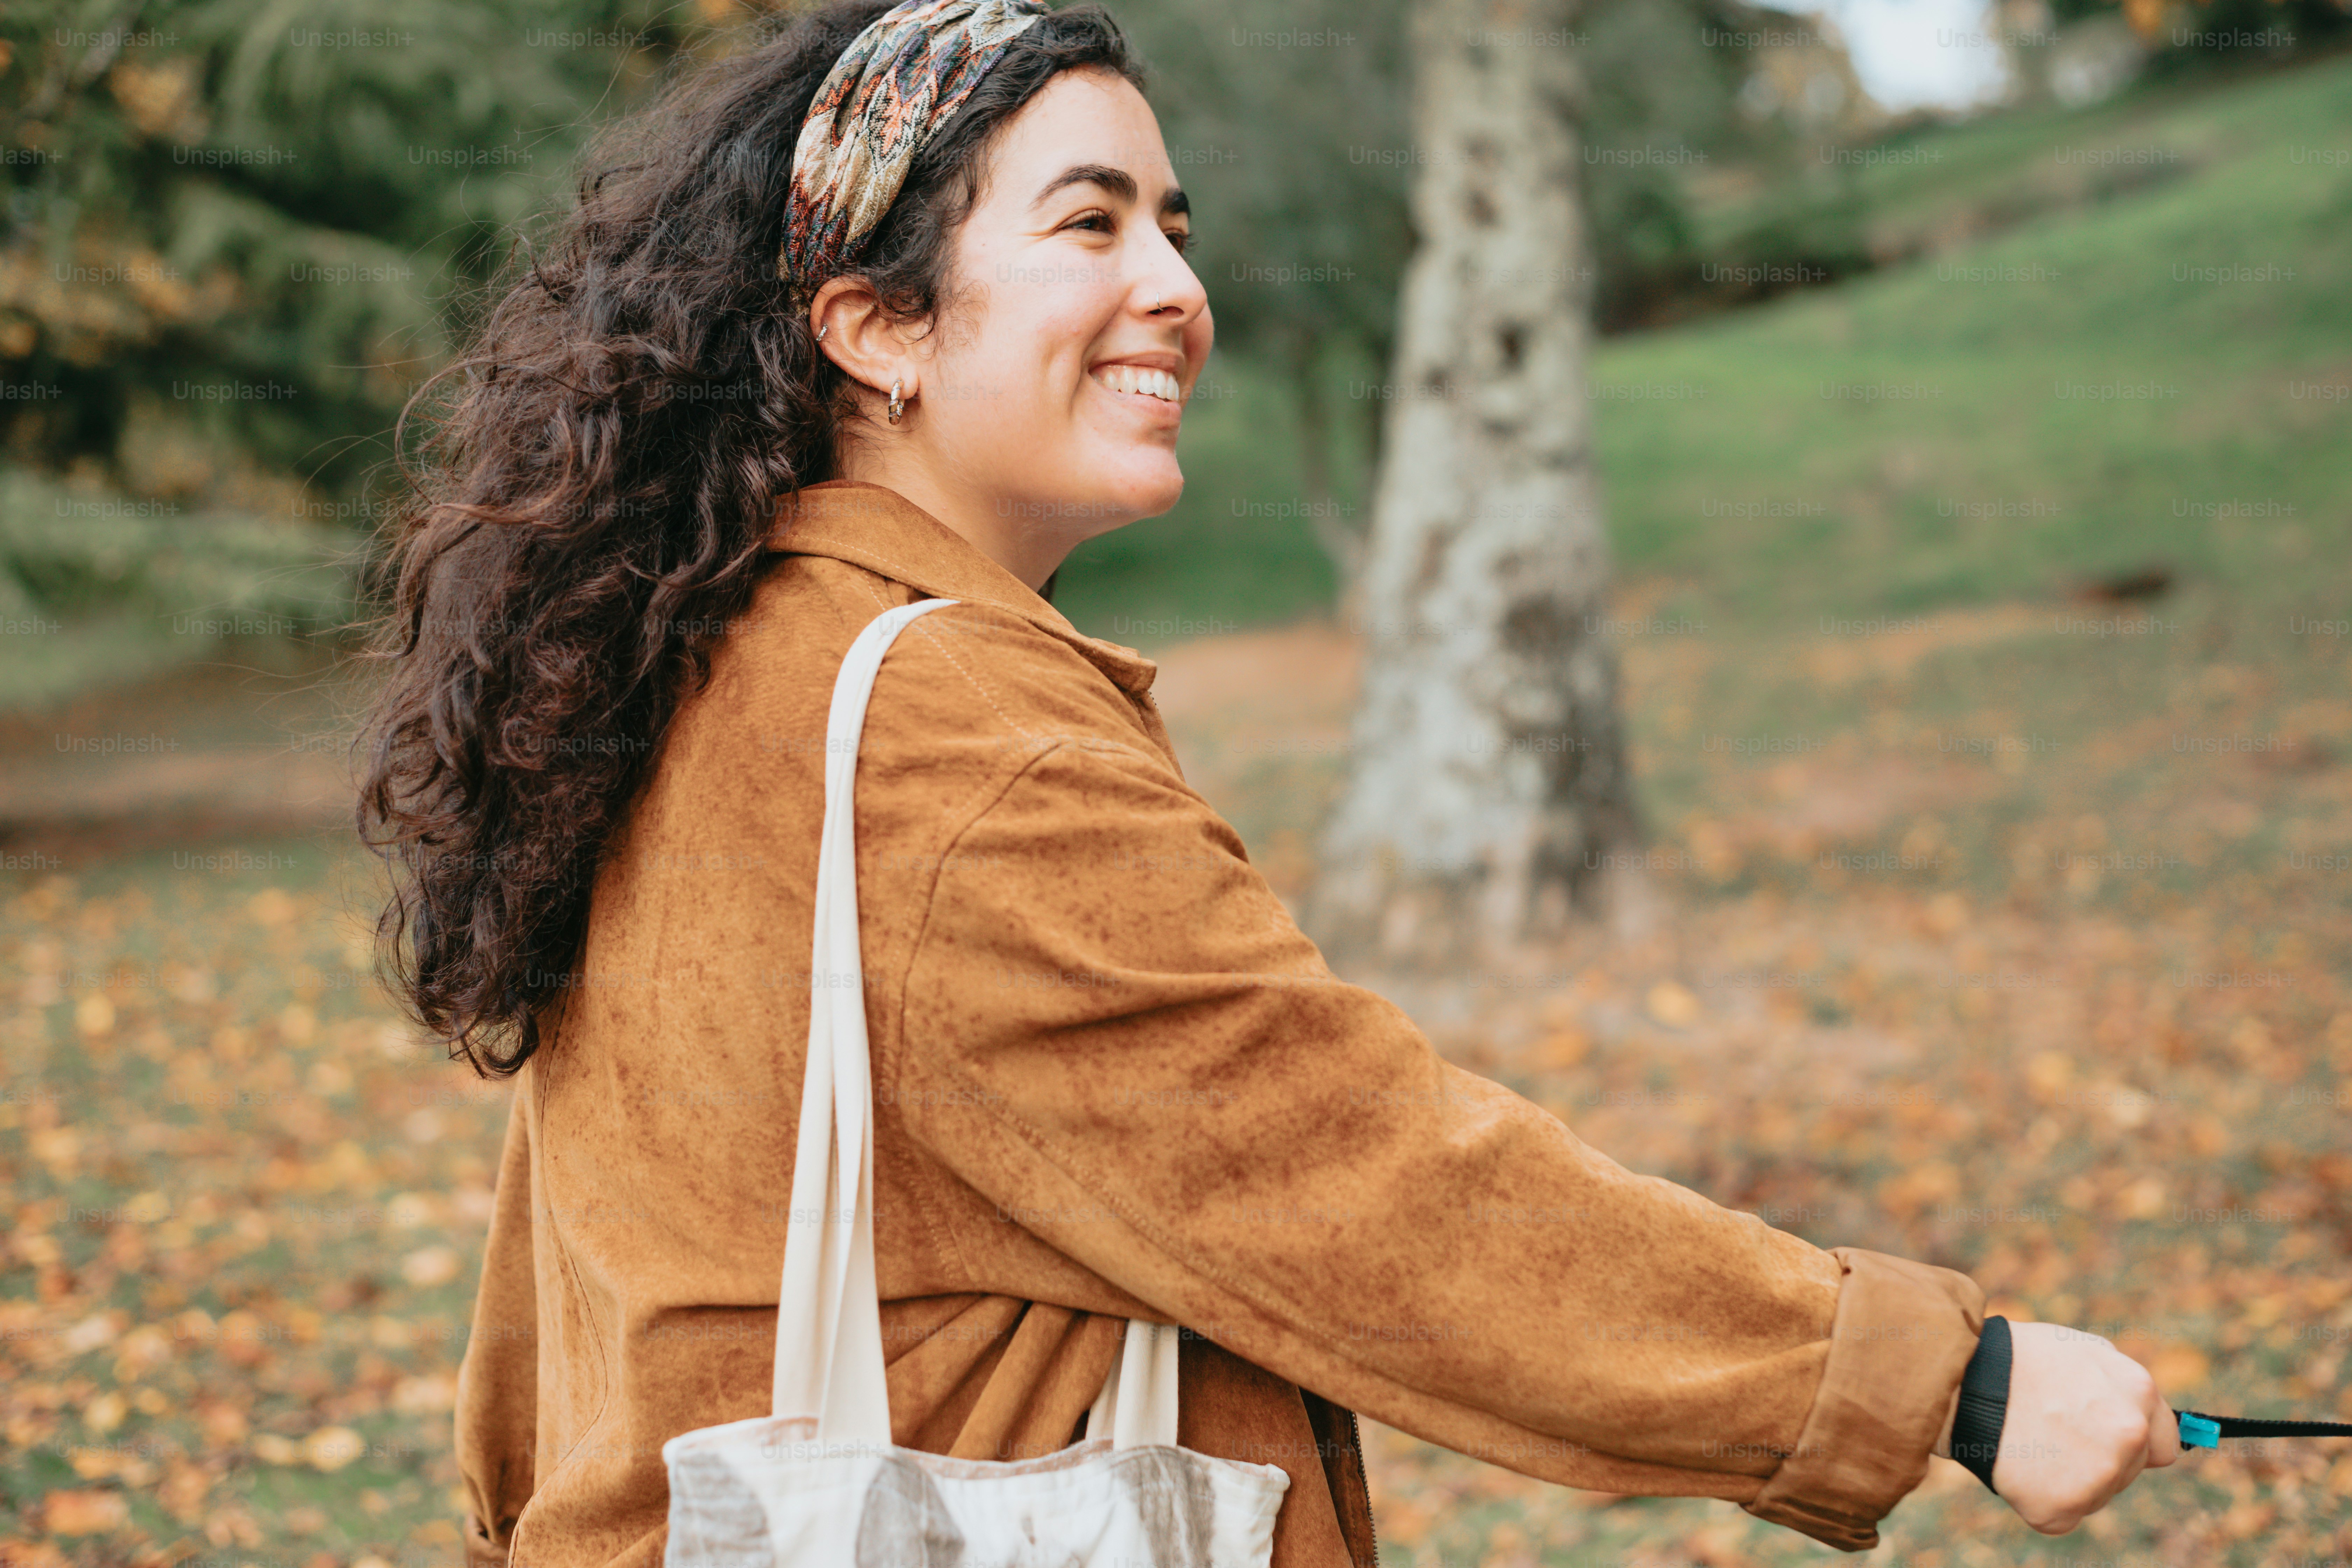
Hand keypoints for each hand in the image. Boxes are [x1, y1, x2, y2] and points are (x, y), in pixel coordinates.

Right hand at [1984, 1320, 2181, 1532]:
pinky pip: (2061, 1515)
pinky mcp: (2062, 1508)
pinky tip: (2018, 1467)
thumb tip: (2144, 1418)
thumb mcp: (2082, 1350)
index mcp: (2138, 1393)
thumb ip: (2122, 1386)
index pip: (2164, 1445)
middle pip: (2127, 1471)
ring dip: (2069, 1478)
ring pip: (2096, 1495)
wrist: (1960, 1379)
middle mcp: (2129, 1437)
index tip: (2101, 1436)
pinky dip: (2040, 1499)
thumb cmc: (2017, 1358)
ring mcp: (2099, 1477)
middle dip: (2097, 1457)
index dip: (2134, 1443)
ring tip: (2028, 1442)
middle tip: (2049, 1431)